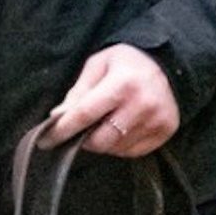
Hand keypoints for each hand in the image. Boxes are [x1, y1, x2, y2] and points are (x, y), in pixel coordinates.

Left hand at [44, 44, 179, 157]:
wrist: (169, 64)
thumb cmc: (126, 62)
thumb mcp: (98, 65)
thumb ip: (78, 92)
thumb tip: (58, 117)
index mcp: (122, 84)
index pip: (85, 114)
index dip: (63, 129)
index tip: (46, 139)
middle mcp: (142, 105)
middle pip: (101, 139)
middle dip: (82, 139)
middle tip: (76, 132)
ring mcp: (156, 121)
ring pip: (116, 148)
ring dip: (101, 143)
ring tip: (100, 125)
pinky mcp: (165, 132)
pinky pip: (133, 152)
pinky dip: (118, 146)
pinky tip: (117, 130)